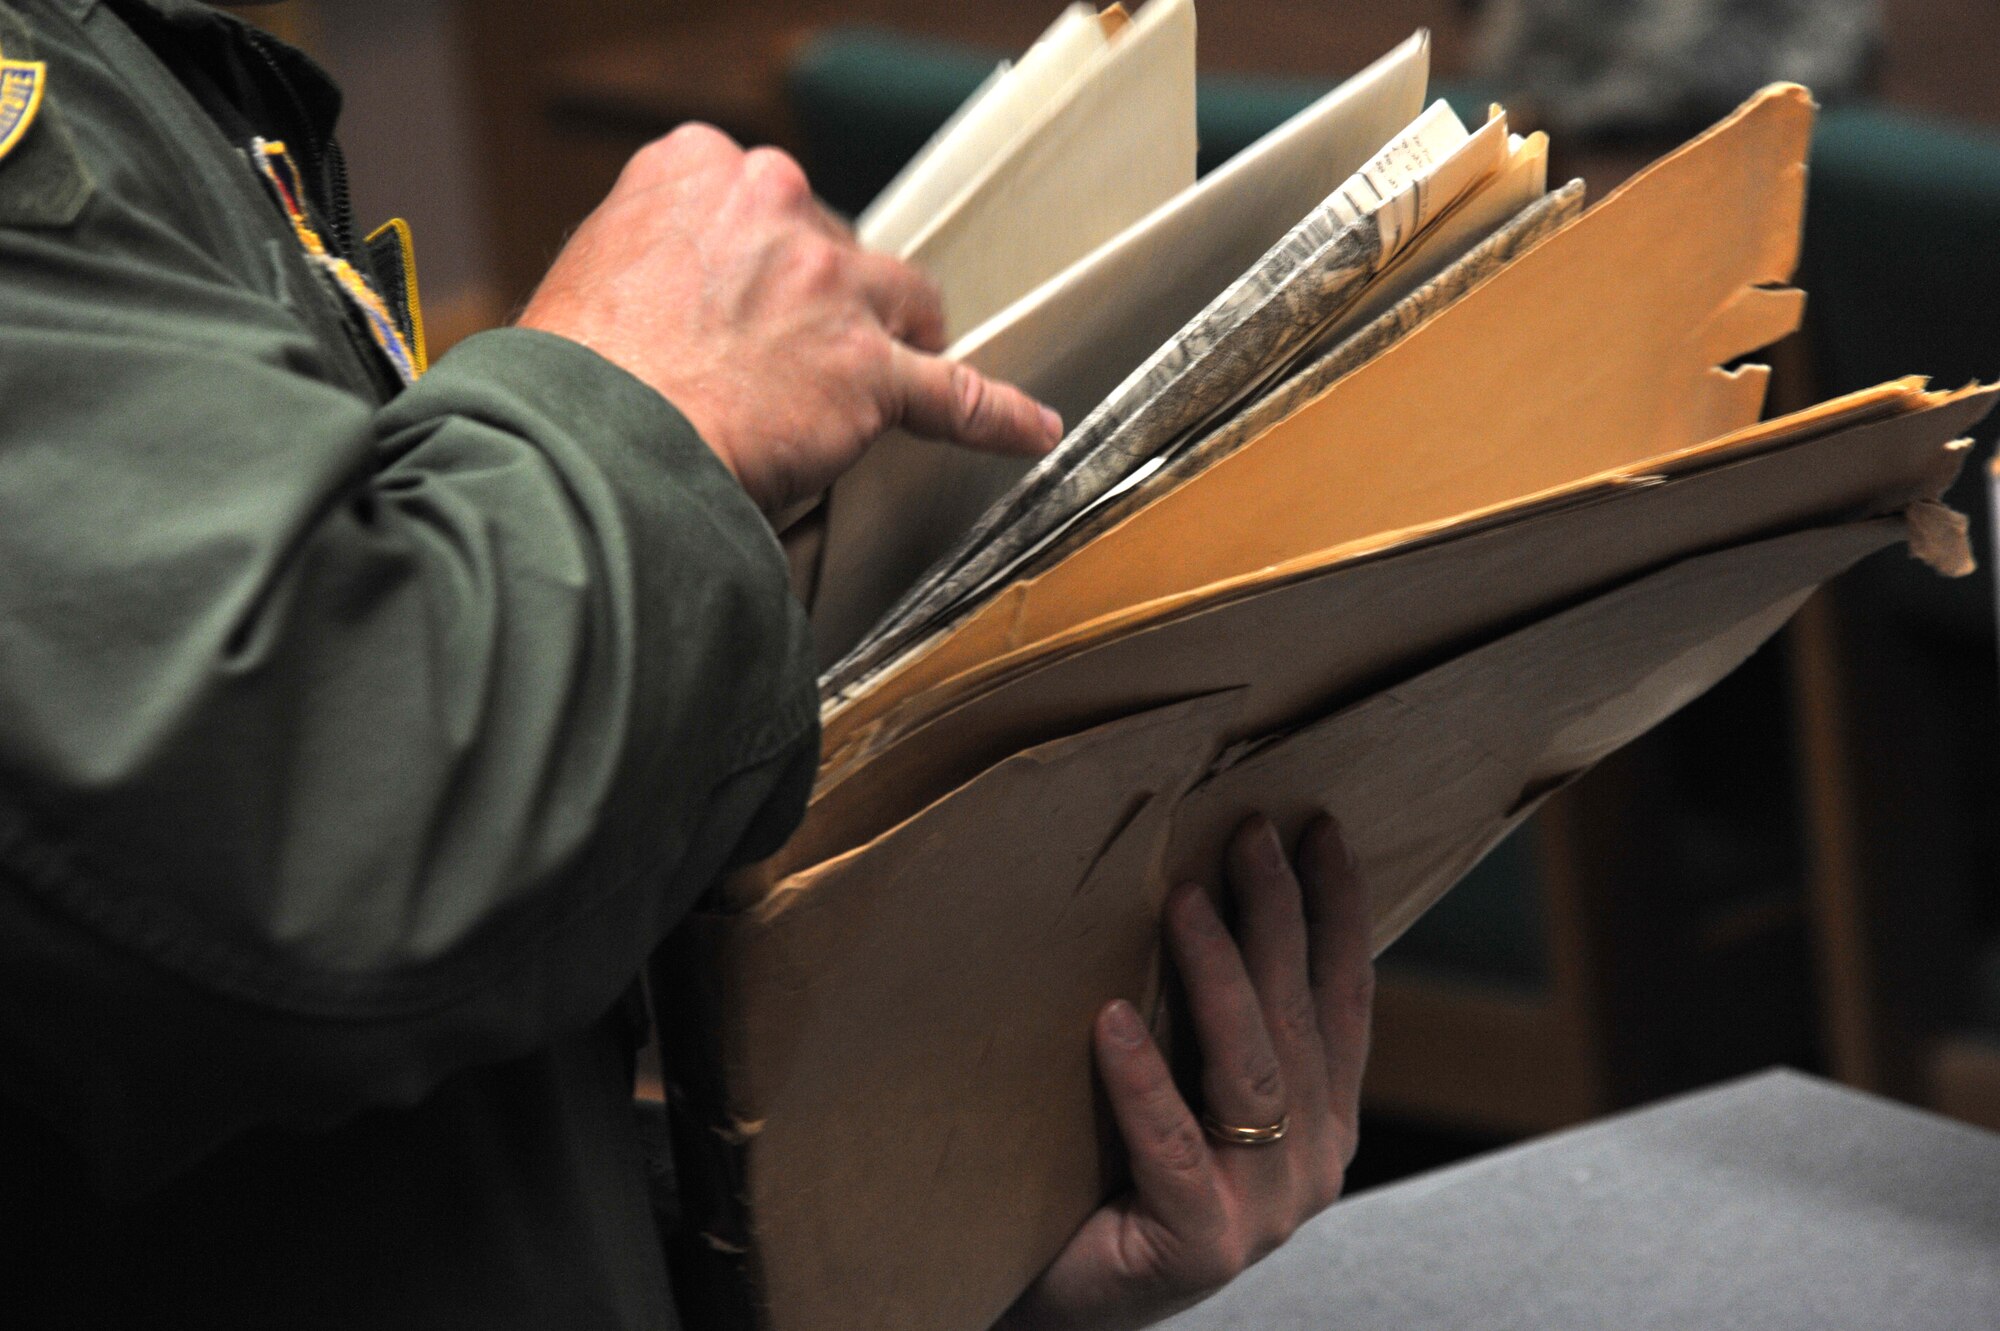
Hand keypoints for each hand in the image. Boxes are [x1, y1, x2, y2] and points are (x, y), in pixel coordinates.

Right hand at [517, 125, 1062, 512]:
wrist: (593, 437)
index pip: (760, 204)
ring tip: (878, 380)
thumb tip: (668, 298)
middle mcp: (773, 206)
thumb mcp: (587, 270)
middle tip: (779, 360)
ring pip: (898, 303)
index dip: (757, 263)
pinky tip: (1030, 427)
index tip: (743, 300)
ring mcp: (829, 286)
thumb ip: (650, 260)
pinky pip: (954, 394)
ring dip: (891, 338)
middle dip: (818, 301)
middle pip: (832, 248)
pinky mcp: (867, 370)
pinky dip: (998, 415)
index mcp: (696, 168)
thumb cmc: (575, 373)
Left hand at [997, 816, 1374, 1330]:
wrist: (1059, 1302)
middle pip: (1300, 1019)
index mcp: (1320, 1121)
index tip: (1320, 828)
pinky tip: (1111, 1020)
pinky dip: (1145, 1082)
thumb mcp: (1183, 1090)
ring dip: (1221, 978)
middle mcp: (1310, 1163)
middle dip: (1280, 916)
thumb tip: (1188, 885)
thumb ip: (1207, 1023)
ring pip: (1254, 1073)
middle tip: (1249, 833)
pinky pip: (1175, 1149)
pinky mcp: (1201, 1247)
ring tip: (1184, 901)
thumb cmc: (1110, 1178)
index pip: (1344, 998)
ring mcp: (1263, 1211)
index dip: (1340, 912)